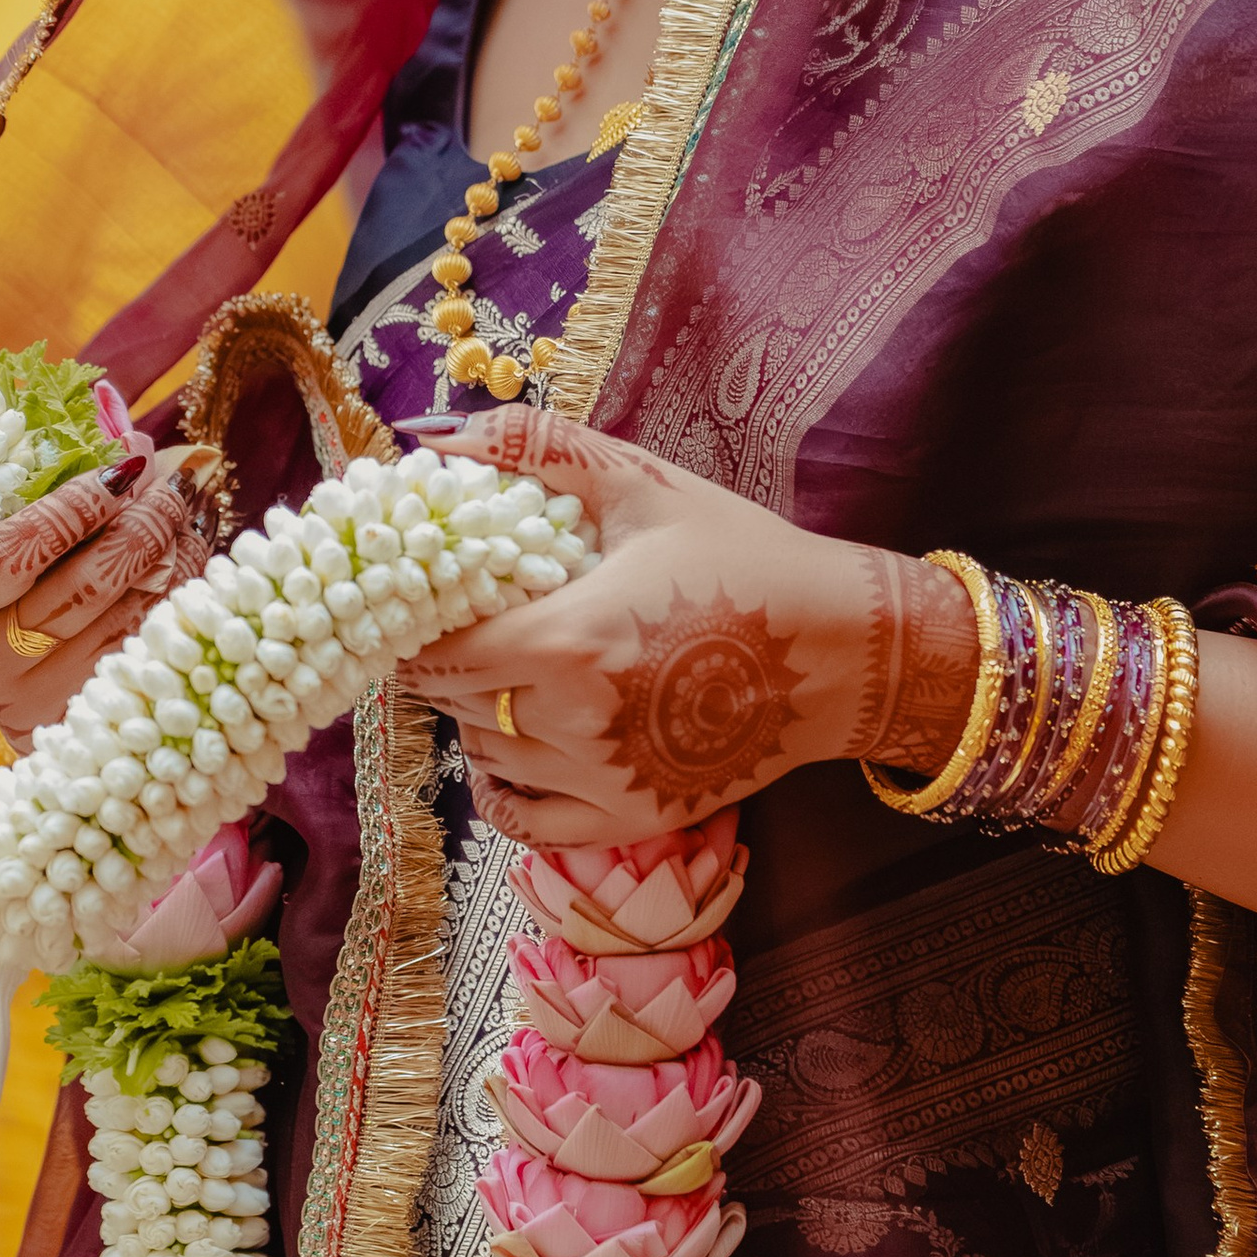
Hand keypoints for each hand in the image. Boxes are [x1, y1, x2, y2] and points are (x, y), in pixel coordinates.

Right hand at [0, 338, 209, 745]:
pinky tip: (193, 547)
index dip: (80, 502)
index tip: (128, 459)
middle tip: (175, 473)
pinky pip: (148, 642)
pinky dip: (179, 589)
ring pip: (128, 611)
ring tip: (192, 496)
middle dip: (145, 517)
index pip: (20, 549)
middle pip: (87, 579)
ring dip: (173, 547)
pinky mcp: (80, 711)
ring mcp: (36, 691)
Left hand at [401, 411, 977, 846]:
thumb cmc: (744, 559)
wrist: (842, 651)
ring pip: (486, 757)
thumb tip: (430, 436)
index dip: (415, 630)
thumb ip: (536, 450)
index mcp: (571, 640)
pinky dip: (504, 784)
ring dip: (478, 718)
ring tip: (511, 675)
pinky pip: (526, 818)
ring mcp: (605, 782)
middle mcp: (578, 724)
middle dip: (448, 665)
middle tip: (469, 629)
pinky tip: (520, 745)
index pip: (437, 656)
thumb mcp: (642, 487)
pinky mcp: (632, 820)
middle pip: (455, 705)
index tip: (422, 604)